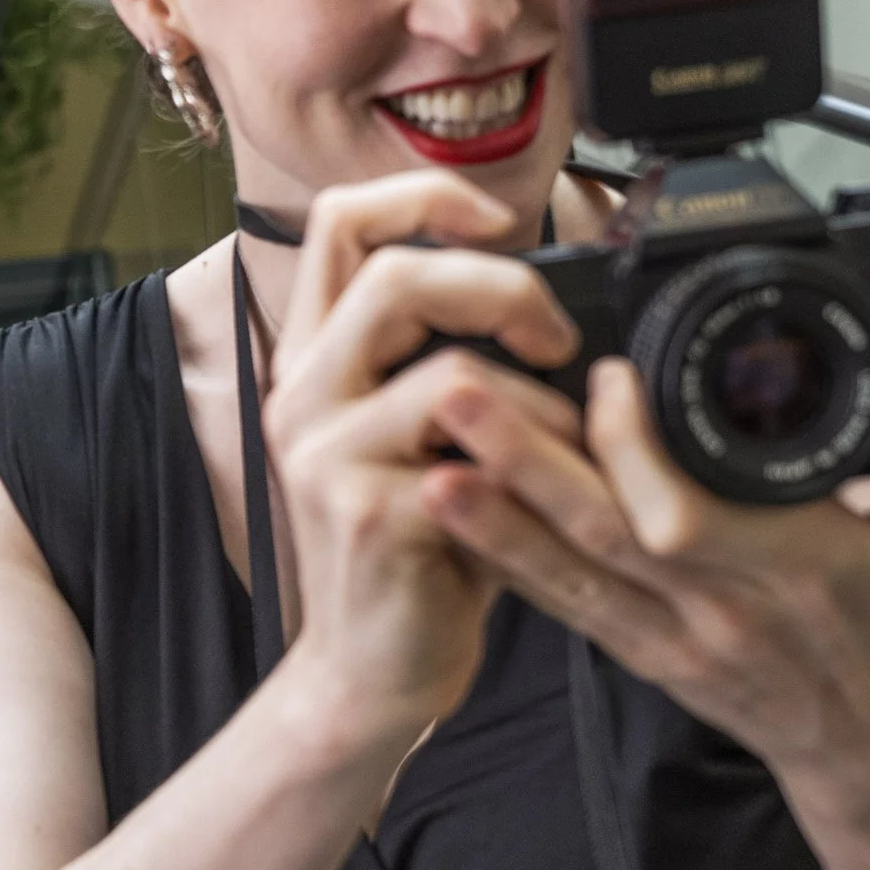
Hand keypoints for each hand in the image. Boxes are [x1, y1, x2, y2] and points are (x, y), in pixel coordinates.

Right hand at [264, 174, 581, 736]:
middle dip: (502, 289)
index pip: (338, 224)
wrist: (370, 673)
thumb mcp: (422, 437)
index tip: (496, 222)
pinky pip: (481, 454)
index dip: (422, 196)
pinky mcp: (374, 512)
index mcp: (314, 361)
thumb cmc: (416, 552)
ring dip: (539, 398)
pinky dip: (540, 464)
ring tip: (565, 439)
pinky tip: (549, 493)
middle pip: (394, 273)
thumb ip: (453, 360)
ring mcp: (329, 454)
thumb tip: (558, 295)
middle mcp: (304, 395)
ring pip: (450, 367)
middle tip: (553, 338)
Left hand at [425, 351, 869, 795]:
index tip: (602, 375)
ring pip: (567, 568)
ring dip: (492, 507)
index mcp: (798, 562)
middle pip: (605, 530)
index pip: (694, 510)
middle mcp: (720, 603)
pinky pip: (561, 604)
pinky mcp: (638, 654)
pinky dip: (504, 556)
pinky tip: (451, 511)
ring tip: (428, 446)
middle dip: (525, 459)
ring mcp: (669, 636)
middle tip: (457, 390)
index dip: (637, 448)